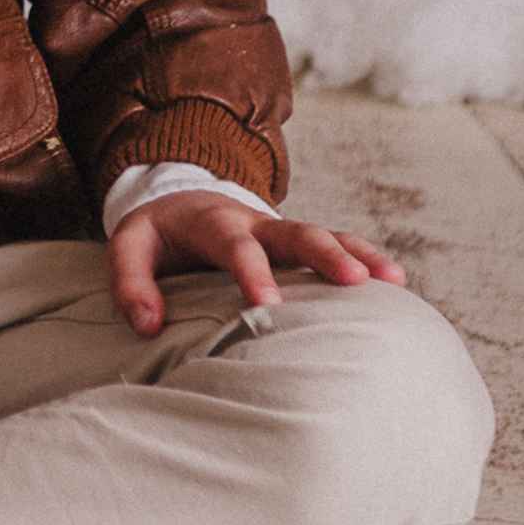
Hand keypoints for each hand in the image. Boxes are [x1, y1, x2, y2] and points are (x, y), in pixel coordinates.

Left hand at [107, 188, 406, 337]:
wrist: (179, 200)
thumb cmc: (156, 234)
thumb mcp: (129, 246)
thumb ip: (131, 283)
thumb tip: (146, 325)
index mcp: (212, 221)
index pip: (234, 245)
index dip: (251, 272)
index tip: (267, 305)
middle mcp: (255, 222)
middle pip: (295, 232)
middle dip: (324, 254)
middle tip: (354, 280)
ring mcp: (281, 233)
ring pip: (325, 235)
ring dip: (358, 254)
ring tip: (392, 280)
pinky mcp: (296, 246)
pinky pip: (335, 245)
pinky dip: (364, 257)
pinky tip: (395, 282)